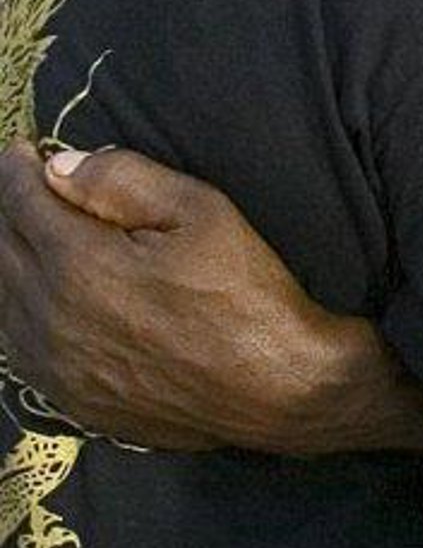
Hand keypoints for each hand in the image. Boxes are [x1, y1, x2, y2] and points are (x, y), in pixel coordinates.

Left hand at [0, 143, 351, 452]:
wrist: (270, 389)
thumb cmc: (243, 292)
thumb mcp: (202, 212)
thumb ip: (125, 181)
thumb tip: (61, 167)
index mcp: (79, 264)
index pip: (22, 204)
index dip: (16, 170)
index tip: (23, 149)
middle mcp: (49, 317)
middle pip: (0, 250)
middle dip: (6, 208)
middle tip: (19, 182)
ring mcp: (52, 365)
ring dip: (4, 257)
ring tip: (23, 229)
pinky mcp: (65, 397)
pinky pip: (13, 345)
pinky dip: (10, 307)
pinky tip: (30, 291)